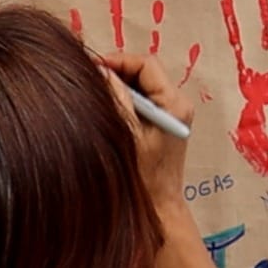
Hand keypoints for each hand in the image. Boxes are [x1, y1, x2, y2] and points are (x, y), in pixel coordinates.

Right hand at [101, 51, 194, 210]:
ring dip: (118, 86)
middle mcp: (177, 104)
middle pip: (144, 72)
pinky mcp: (162, 122)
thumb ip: (117, 100)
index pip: (146, 65)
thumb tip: (102, 71)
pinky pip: (141, 100)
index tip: (94, 67)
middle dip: (116, 72)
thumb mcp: (128, 134)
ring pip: (140, 85)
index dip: (119, 61)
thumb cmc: (145, 177)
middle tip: (90, 79)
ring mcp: (171, 113)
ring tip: (95, 94)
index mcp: (174, 104)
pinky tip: (106, 109)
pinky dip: (123, 100)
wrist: (158, 206)